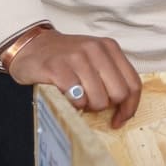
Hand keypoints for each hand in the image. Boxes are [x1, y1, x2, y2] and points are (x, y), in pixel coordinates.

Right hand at [8, 30, 142, 128]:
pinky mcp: (56, 68)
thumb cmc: (66, 59)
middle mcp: (96, 49)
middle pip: (119, 93)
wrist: (31, 46)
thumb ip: (111, 77)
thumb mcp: (94, 60)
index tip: (119, 120)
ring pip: (99, 99)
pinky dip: (73, 105)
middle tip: (91, 106)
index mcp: (110, 48)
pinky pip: (76, 99)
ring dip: (88, 107)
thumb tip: (123, 110)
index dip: (130, 107)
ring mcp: (76, 57)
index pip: (133, 83)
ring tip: (78, 100)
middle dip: (107, 107)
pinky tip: (67, 98)